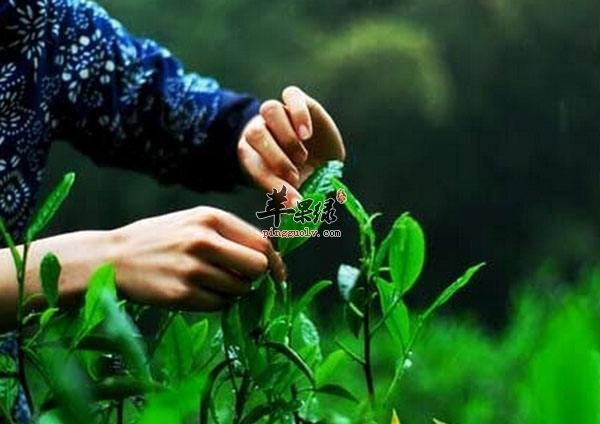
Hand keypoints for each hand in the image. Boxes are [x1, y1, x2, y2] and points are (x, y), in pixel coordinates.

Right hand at [0, 207, 284, 327]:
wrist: (112, 257)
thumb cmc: (159, 238)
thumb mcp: (192, 222)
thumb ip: (229, 234)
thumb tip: (268, 257)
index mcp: (209, 218)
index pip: (261, 242)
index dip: (274, 262)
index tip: (278, 274)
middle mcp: (202, 240)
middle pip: (257, 267)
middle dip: (254, 277)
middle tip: (239, 278)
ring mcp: (191, 268)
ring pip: (239, 289)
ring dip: (233, 291)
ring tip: (210, 282)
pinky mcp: (180, 294)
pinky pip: (219, 306)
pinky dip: (216, 303)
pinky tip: (197, 292)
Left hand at [238, 86, 345, 205]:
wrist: (320, 155)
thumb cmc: (302, 176)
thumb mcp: (294, 189)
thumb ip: (290, 197)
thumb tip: (296, 209)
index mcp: (253, 155)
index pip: (255, 166)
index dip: (273, 184)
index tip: (294, 201)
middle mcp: (262, 130)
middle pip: (255, 133)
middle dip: (277, 158)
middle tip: (295, 175)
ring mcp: (279, 114)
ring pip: (269, 109)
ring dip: (287, 136)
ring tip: (302, 155)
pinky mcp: (298, 101)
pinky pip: (291, 94)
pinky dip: (299, 113)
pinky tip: (307, 134)